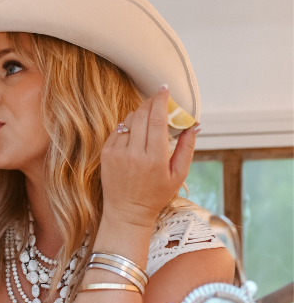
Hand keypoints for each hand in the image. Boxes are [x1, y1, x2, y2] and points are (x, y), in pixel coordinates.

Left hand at [99, 88, 197, 230]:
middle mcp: (134, 154)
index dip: (161, 100)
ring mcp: (117, 153)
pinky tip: (135, 136)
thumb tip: (195, 124)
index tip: (164, 89)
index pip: (157, 119)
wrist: (127, 213)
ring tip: (148, 122)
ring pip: (129, 119)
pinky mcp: (106, 154)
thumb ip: (187, 147)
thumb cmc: (156, 194)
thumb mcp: (178, 174)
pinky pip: (118, 130)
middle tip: (158, 101)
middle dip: (151, 103)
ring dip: (140, 114)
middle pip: (143, 114)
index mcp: (154, 158)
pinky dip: (128, 127)